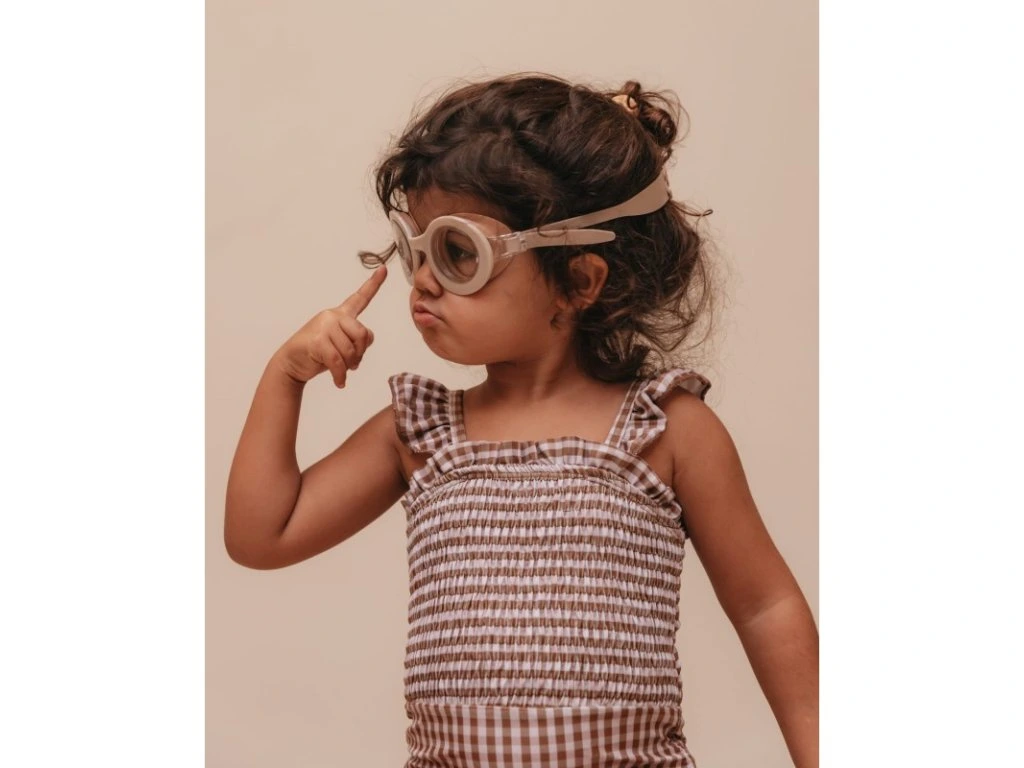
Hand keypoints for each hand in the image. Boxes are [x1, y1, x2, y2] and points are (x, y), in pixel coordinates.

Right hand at [273, 264, 387, 386]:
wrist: (291, 363)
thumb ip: (357, 340)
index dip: (374, 284)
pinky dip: (340, 375)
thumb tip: (362, 346)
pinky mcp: (317, 340)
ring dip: (349, 367)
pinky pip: (338, 361)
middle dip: (360, 353)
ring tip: (341, 371)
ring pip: (351, 351)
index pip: (360, 298)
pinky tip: (339, 382)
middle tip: (352, 364)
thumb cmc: (318, 354)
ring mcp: (323, 326)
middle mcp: (333, 315)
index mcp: (341, 314)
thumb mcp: (341, 345)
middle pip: (363, 334)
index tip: (384, 269)